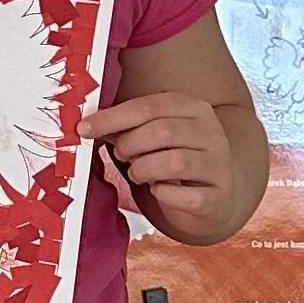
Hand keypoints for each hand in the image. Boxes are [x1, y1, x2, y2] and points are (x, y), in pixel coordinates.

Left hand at [88, 90, 237, 236]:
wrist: (214, 194)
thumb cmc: (173, 158)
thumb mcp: (152, 135)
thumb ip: (125, 126)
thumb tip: (87, 125)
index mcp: (193, 108)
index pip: (148, 106)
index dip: (112, 117)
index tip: (84, 128)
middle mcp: (212, 133)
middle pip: (163, 131)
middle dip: (129, 145)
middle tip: (120, 155)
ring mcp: (218, 165)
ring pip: (175, 162)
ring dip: (144, 170)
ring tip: (138, 172)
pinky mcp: (218, 196)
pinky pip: (186, 196)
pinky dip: (164, 195)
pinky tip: (159, 190)